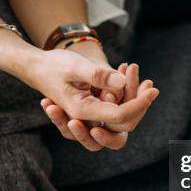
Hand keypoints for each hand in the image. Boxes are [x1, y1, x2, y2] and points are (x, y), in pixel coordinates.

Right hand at [29, 50, 158, 127]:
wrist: (37, 67)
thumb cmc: (53, 65)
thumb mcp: (75, 66)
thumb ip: (97, 75)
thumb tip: (121, 82)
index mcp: (82, 111)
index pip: (119, 116)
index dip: (139, 104)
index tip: (153, 89)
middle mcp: (86, 119)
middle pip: (122, 125)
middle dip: (138, 104)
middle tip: (149, 85)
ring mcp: (90, 116)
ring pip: (119, 118)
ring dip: (132, 98)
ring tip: (134, 72)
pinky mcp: (93, 109)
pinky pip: (114, 107)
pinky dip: (124, 92)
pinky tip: (125, 69)